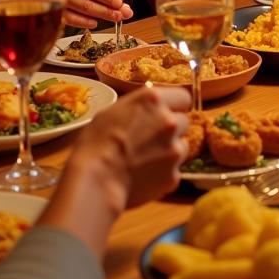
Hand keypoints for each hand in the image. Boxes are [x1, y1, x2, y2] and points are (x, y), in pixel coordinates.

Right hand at [78, 84, 190, 209]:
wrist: (96, 181)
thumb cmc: (96, 143)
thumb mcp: (112, 111)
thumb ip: (138, 107)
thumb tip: (147, 109)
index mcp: (153, 100)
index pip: (183, 97)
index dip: (175, 106)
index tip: (167, 112)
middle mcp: (170, 121)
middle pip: (183, 122)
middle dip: (171, 129)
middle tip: (151, 138)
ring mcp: (175, 149)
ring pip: (182, 146)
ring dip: (170, 150)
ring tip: (146, 159)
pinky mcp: (174, 175)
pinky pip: (174, 170)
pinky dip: (163, 173)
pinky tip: (144, 176)